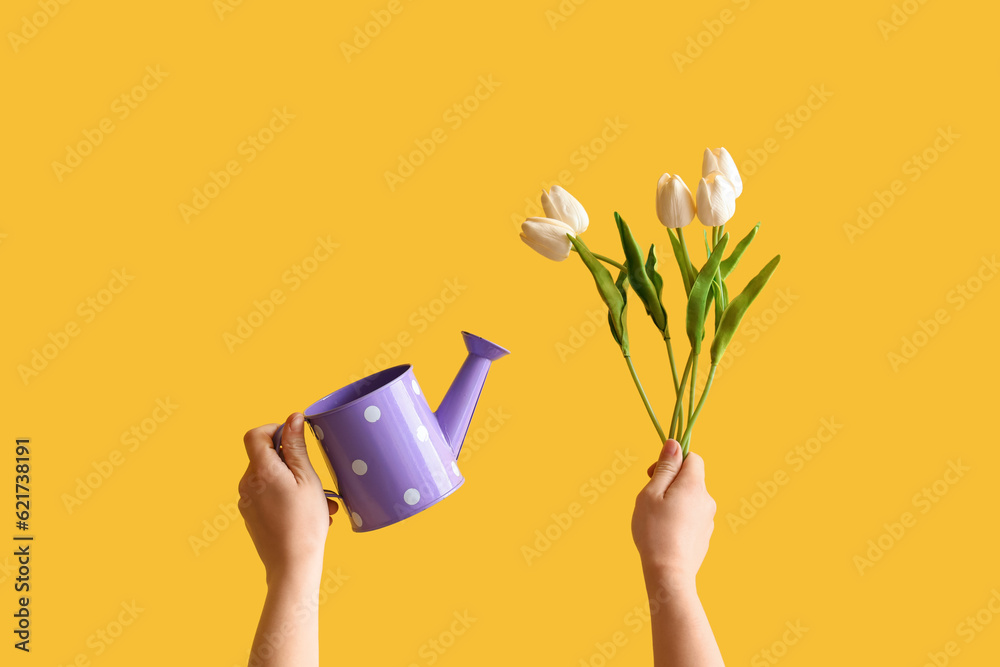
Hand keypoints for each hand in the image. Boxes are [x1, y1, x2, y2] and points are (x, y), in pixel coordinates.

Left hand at [239, 413, 338, 584]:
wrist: (292, 566)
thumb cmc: (304, 522)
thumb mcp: (307, 478)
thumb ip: (297, 446)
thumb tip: (293, 419)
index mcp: (261, 471)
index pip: (256, 434)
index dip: (275, 430)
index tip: (295, 439)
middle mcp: (247, 484)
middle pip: (265, 456)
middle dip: (292, 462)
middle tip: (315, 478)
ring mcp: (246, 502)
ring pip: (270, 478)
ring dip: (294, 482)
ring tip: (319, 502)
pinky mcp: (251, 516)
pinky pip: (268, 496)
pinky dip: (287, 498)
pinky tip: (308, 513)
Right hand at [631, 439, 715, 588]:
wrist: (669, 573)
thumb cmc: (655, 531)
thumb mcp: (652, 493)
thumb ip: (665, 467)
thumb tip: (674, 444)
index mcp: (694, 485)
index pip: (693, 458)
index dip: (673, 459)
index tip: (653, 473)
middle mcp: (707, 500)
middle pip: (691, 479)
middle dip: (670, 483)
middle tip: (650, 498)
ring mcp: (708, 519)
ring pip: (690, 499)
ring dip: (674, 502)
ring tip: (656, 519)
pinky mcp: (705, 536)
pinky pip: (692, 517)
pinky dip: (679, 519)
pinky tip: (665, 533)